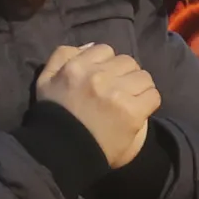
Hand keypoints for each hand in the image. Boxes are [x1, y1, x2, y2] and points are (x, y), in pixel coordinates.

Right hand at [35, 43, 160, 168]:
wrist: (62, 153)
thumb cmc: (53, 117)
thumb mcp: (46, 80)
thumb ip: (62, 56)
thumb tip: (91, 46)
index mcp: (76, 66)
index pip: (105, 49)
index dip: (107, 64)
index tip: (105, 78)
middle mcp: (97, 76)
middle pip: (127, 62)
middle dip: (125, 75)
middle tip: (119, 91)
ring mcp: (116, 94)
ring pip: (143, 77)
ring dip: (139, 88)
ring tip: (130, 101)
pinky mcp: (131, 112)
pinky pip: (153, 95)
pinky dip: (148, 103)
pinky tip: (138, 111)